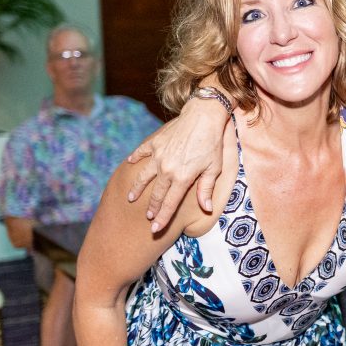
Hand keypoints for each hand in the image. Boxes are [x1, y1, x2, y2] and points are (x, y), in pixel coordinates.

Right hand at [126, 99, 228, 229]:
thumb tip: (206, 208)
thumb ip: (206, 189)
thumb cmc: (212, 144)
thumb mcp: (214, 169)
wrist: (203, 117)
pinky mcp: (155, 143)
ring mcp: (158, 156)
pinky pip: (142, 153)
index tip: (156, 229)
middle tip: (147, 218)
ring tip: (131, 198)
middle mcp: (167, 169)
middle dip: (151, 208)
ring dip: (137, 188)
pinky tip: (130, 163)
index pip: (170, 203)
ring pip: (143, 176)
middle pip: (156, 194)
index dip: (163, 218)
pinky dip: (135, 158)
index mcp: (182, 178)